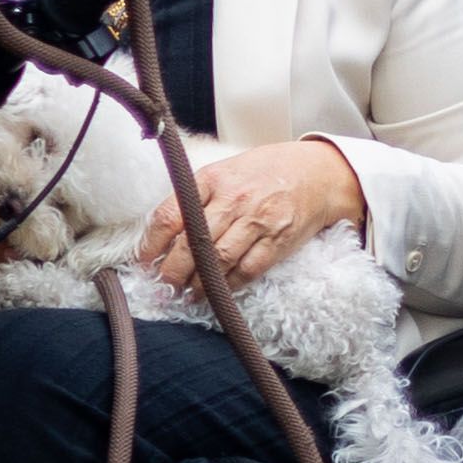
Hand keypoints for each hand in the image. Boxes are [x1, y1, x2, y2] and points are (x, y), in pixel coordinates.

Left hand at [139, 137, 365, 292]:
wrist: (320, 173)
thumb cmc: (268, 171)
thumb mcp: (228, 170)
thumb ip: (199, 195)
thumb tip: (165, 229)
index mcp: (214, 178)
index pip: (171, 214)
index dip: (151, 243)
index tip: (143, 260)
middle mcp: (234, 199)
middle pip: (192, 243)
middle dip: (172, 270)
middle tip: (164, 284)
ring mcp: (258, 220)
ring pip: (218, 261)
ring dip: (199, 283)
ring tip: (188, 293)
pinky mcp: (278, 241)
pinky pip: (248, 270)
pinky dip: (230, 285)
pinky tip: (219, 292)